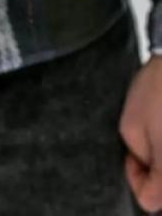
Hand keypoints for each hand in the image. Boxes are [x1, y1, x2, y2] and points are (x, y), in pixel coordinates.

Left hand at [119, 55, 161, 212]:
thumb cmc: (156, 91)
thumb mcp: (131, 127)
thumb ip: (137, 156)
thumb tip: (143, 167)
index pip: (149, 200)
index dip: (133, 177)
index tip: (131, 156)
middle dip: (152, 169)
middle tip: (146, 143)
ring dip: (161, 156)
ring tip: (158, 130)